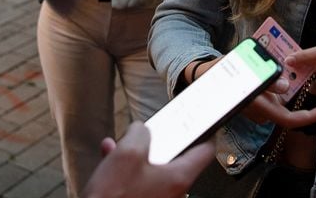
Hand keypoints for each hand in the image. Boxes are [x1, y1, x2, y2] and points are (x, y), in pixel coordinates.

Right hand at [83, 123, 213, 197]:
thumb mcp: (128, 153)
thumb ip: (140, 134)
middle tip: (149, 132)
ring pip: (152, 169)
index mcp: (178, 177)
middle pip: (174, 158)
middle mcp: (172, 191)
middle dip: (157, 142)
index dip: (203, 132)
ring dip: (136, 153)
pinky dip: (126, 168)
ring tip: (120, 144)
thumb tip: (140, 130)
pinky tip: (110, 158)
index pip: (205, 151)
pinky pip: (138, 180)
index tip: (201, 123)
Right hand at [186, 58, 315, 129]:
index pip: (290, 119)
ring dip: (287, 86)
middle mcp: (260, 111)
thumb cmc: (221, 73)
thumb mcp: (242, 70)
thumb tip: (285, 86)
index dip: (310, 117)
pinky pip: (272, 96)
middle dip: (299, 92)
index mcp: (259, 107)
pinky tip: (276, 68)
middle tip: (305, 70)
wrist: (201, 77)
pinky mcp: (255, 101)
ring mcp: (257, 108)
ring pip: (281, 101)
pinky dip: (278, 84)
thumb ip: (265, 80)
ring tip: (287, 63)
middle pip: (288, 108)